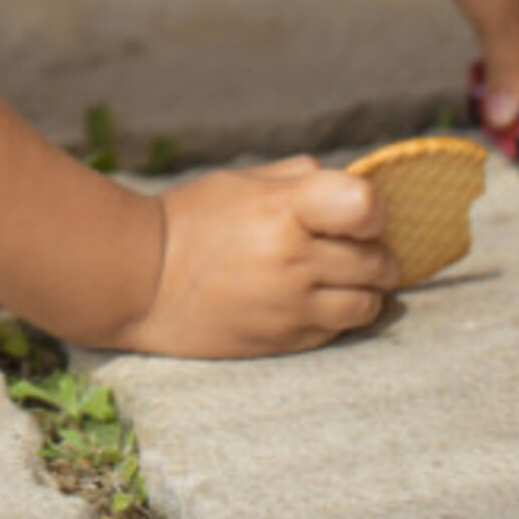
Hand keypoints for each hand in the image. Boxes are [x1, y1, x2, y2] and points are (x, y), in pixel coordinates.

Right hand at [124, 159, 396, 357]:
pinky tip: (309, 298)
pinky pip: (341, 328)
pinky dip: (338, 313)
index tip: (356, 212)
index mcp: (282, 208)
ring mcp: (292, 306)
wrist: (140, 282)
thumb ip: (297, 178)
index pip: (366, 206)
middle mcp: (293, 260)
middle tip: (346, 245)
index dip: (372, 209)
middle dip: (372, 250)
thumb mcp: (238, 182)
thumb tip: (348, 182)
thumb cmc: (187, 222)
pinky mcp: (287, 340)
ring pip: (371, 301)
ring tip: (334, 276)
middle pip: (378, 259)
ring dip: (363, 287)